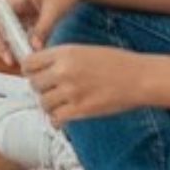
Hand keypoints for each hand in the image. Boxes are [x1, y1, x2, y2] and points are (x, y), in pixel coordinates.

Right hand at [0, 0, 87, 66]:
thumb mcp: (55, 9)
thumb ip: (43, 29)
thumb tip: (34, 48)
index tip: (7, 52)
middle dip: (1, 43)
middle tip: (10, 61)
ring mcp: (16, 6)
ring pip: (5, 29)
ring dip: (10, 44)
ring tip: (17, 61)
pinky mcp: (24, 13)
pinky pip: (16, 30)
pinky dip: (19, 42)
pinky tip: (27, 53)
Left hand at [23, 46, 149, 125]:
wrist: (140, 77)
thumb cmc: (118, 62)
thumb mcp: (85, 50)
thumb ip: (62, 58)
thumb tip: (43, 67)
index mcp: (64, 53)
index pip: (29, 63)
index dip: (29, 70)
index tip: (33, 74)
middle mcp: (64, 71)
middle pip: (34, 84)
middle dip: (40, 88)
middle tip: (50, 89)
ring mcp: (71, 92)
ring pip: (43, 102)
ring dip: (49, 104)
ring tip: (59, 102)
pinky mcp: (80, 110)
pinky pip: (55, 118)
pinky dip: (57, 119)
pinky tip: (63, 116)